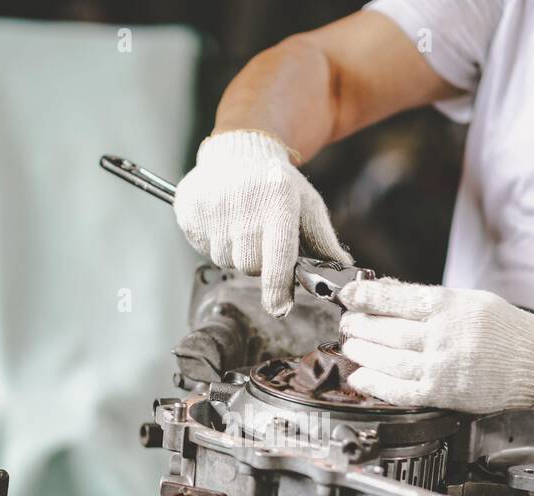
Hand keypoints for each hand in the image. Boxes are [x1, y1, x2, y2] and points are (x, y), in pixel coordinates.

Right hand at [174, 129, 351, 316]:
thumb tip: (343, 269)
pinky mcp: (190, 211)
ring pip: (226, 260)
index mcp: (277, 201)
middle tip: (261, 237)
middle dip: (259, 262)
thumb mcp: (306, 205)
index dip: (278, 288)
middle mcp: (243, 204)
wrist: (239, 150)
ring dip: (236, 252)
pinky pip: (204, 248)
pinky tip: (222, 220)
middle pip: (251, 266)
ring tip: (241, 224)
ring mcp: (213, 208)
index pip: (277, 259)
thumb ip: (323, 241)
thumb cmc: (276, 182)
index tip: (280, 306)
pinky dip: (214, 242)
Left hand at [339, 278, 533, 413]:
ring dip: (363, 353)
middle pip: (387, 330)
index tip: (347, 295)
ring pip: (389, 360)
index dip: (366, 296)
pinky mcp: (443, 393)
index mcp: (450, 306)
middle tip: (347, 323)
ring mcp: (442, 366)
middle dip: (360, 326)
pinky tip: (361, 377)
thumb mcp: (468, 300)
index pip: (397, 298)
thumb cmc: (504, 328)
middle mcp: (443, 335)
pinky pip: (400, 391)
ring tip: (351, 346)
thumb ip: (427, 297)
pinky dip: (376, 384)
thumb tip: (387, 289)